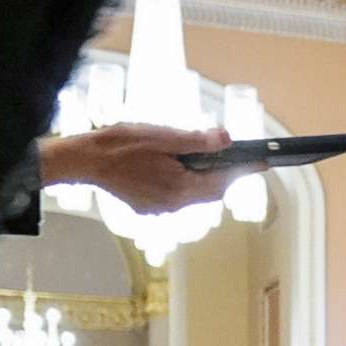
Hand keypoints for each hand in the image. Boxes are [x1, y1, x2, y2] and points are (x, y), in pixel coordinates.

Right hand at [41, 126, 245, 214]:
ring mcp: (160, 209)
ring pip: (194, 195)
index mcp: (180, 188)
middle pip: (211, 191)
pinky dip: (182, 183)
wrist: (83, 160)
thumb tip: (228, 139)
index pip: (223, 181)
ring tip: (199, 157)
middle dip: (223, 174)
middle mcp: (173, 204)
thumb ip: (197, 140)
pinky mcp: (149, 207)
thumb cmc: (119, 144)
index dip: (244, 170)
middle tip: (234, 157)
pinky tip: (173, 167)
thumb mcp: (162, 136)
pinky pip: (176, 197)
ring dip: (201, 178)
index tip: (263, 162)